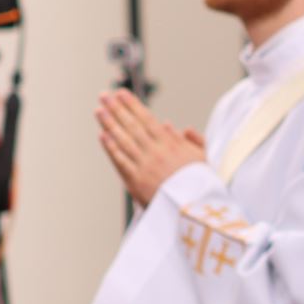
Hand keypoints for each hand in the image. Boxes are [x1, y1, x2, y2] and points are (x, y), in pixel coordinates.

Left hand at [95, 90, 206, 205]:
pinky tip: (103, 136)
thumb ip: (191, 139)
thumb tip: (172, 126)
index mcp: (171, 144)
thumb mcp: (203, 158)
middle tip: (104, 96)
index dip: (133, 105)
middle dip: (117, 110)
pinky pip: (120, 161)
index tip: (121, 93)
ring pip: (123, 141)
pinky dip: (111, 148)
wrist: (194, 210)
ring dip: (109, 124)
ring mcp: (144, 167)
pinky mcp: (136, 182)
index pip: (147, 119)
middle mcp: (155, 152)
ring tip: (99, 111)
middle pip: (132, 126)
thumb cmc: (200, 184)